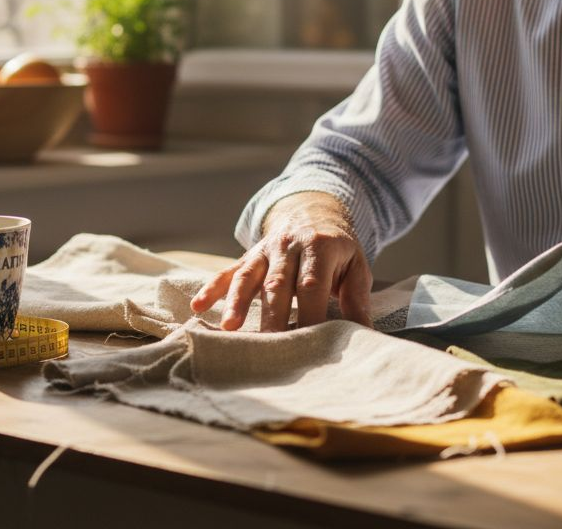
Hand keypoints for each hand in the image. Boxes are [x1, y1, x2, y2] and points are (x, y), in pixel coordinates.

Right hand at [191, 192, 372, 331]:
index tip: (308, 342)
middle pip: (278, 284)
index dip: (309, 313)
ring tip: (229, 329)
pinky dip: (211, 288)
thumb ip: (357, 299)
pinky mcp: (248, 256)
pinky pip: (228, 271)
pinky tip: (198, 306)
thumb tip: (364, 334)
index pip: (312, 284)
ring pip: (248, 277)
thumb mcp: (356, 267)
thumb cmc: (338, 251)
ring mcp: (264, 250)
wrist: (314, 213)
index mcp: (319, 248)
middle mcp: (288, 246)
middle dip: (272, 317)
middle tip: (268, 347)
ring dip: (237, 303)